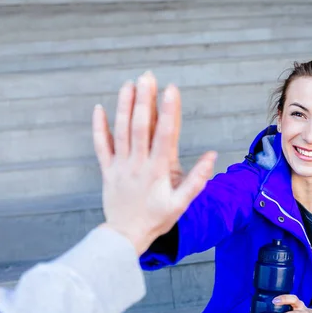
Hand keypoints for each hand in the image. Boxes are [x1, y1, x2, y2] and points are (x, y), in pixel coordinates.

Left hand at [92, 71, 216, 253]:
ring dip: (124, 106)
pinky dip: (99, 126)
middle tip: (148, 77)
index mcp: (157, 170)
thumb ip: (197, 180)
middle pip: (139, 126)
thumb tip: (212, 157)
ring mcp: (120, 165)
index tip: (172, 90)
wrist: (126, 236)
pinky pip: (101, 145)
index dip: (168, 111)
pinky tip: (100, 108)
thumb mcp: (181, 203)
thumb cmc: (157, 219)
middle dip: (144, 99)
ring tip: (129, 84)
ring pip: (120, 131)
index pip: (164, 135)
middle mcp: (137, 164)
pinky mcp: (108, 170)